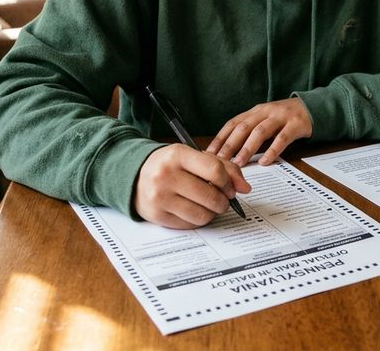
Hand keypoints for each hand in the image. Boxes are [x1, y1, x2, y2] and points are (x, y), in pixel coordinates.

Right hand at [133, 144, 250, 228]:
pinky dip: (198, 221)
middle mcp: (166, 175)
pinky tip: (194, 211)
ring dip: (212, 213)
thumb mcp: (193, 157)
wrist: (134, 175)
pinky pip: (190, 225)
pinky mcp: (157, 215)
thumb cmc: (170, 165)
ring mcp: (160, 196)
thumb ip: (224, 167)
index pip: (215, 171)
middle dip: (223, 202)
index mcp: (178, 154)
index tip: (230, 188)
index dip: (229, 183)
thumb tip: (245, 188)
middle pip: (211, 196)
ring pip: (202, 214)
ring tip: (209, 206)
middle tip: (222, 200)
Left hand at [207, 98, 312, 165]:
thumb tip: (230, 153)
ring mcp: (281, 117)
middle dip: (230, 144)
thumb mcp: (265, 120)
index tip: (209, 152)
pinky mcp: (295, 125)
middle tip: (219, 160)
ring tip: (239, 163)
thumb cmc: (284, 118)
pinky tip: (265, 161)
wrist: (312, 107)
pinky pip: (282, 139)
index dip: (220, 137)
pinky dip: (272, 150)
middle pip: (243, 127)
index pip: (233, 123)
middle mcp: (265, 112)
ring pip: (260, 132)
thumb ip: (250, 132)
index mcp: (255, 111)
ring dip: (248, 148)